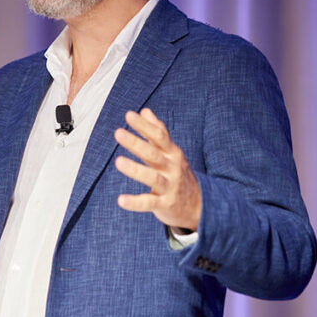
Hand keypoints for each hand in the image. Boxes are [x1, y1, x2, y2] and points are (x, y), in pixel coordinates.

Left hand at [113, 108, 201, 231]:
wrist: (198, 205)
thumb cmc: (177, 174)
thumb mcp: (171, 152)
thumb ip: (158, 132)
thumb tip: (145, 111)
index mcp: (172, 153)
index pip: (159, 136)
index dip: (144, 126)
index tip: (129, 115)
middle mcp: (172, 168)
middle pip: (154, 154)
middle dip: (136, 143)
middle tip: (118, 132)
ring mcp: (169, 186)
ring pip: (152, 178)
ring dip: (135, 170)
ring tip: (118, 161)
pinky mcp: (165, 204)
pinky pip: (149, 203)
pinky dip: (135, 203)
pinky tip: (121, 200)